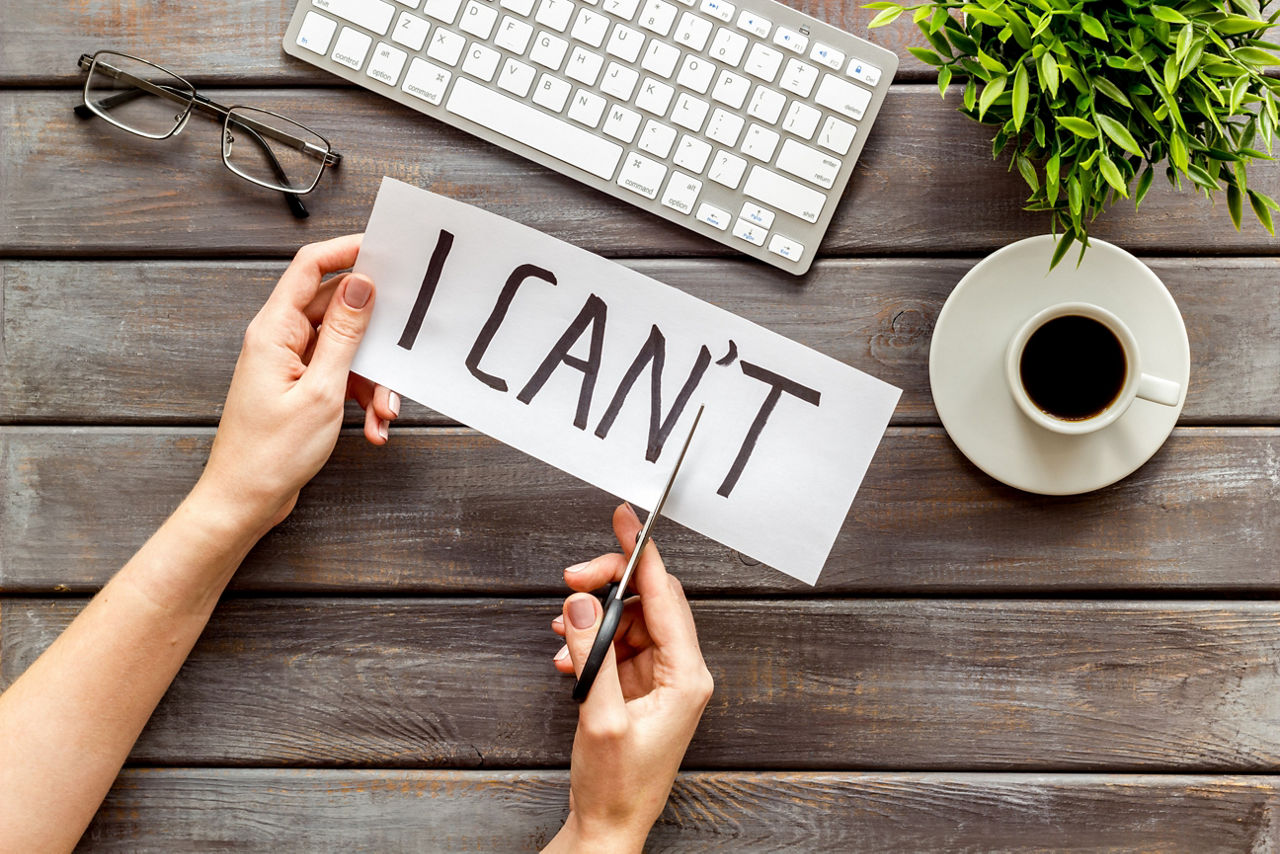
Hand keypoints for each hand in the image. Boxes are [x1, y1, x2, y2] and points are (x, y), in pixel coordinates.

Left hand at [194, 235, 399, 536]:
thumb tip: (361, 285)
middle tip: (401, 353)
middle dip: (375, 337)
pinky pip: (341, 376)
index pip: (310, 268)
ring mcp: (290, 363)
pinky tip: (374, 427)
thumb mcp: (322, 390)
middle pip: (337, 311)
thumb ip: (345, 334)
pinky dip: (361, 397)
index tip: (385, 251)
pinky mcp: (300, 386)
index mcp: (274, 330)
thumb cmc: (271, 453)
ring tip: (384, 413)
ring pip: (346, 349)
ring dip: (373, 379)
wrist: (245, 500)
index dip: (347, 251)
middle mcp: (279, 340)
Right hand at [544, 504, 714, 852]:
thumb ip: (593, 653)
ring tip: (562, 629)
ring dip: (594, 617)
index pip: (666, 595)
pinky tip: (567, 655)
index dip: (640, 553)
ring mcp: (662, 679)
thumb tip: (583, 601)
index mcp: (686, 675)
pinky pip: (618, 645)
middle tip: (571, 581)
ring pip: (631, 620)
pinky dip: (591, 642)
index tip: (624, 521)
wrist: (609, 824)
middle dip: (607, 586)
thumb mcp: (600, 716)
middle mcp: (681, 672)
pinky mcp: (641, 688)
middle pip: (649, 601)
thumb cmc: (617, 785)